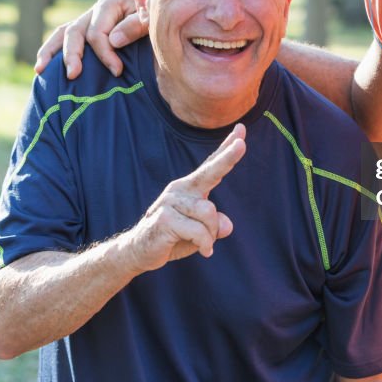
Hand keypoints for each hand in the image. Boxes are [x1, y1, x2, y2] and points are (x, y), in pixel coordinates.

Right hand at [34, 0, 146, 78]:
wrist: (159, 18)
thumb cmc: (156, 20)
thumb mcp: (151, 20)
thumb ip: (135, 26)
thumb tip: (112, 40)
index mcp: (109, 4)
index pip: (98, 32)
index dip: (105, 53)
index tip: (117, 71)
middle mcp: (94, 11)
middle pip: (75, 32)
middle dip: (72, 54)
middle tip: (73, 75)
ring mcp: (87, 20)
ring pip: (62, 34)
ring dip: (50, 52)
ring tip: (41, 70)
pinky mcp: (84, 31)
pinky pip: (62, 39)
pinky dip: (50, 51)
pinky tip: (41, 68)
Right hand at [123, 124, 245, 272]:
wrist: (138, 251)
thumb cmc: (172, 238)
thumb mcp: (200, 234)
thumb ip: (214, 227)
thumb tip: (227, 225)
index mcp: (189, 188)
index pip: (211, 166)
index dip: (226, 149)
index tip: (241, 130)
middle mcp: (179, 189)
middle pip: (209, 172)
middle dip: (227, 158)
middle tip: (243, 144)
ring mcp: (170, 201)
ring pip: (209, 213)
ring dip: (211, 234)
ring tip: (204, 244)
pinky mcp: (164, 218)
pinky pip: (199, 231)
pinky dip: (205, 244)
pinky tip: (204, 251)